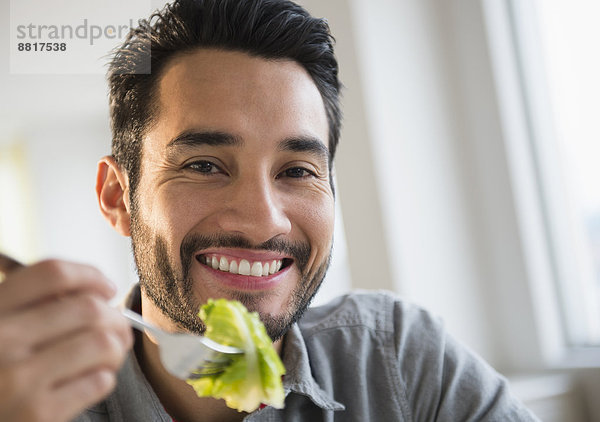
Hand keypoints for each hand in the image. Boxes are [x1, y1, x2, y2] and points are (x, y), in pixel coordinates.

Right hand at [0, 259, 132, 421]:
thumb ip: (32, 307)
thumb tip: (94, 292)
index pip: (53, 274)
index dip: (91, 276)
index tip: (107, 289)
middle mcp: (3, 339)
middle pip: (89, 309)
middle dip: (116, 318)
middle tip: (119, 329)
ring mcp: (19, 379)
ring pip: (103, 343)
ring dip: (117, 349)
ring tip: (109, 356)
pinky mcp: (37, 413)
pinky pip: (98, 382)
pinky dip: (105, 378)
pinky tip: (91, 380)